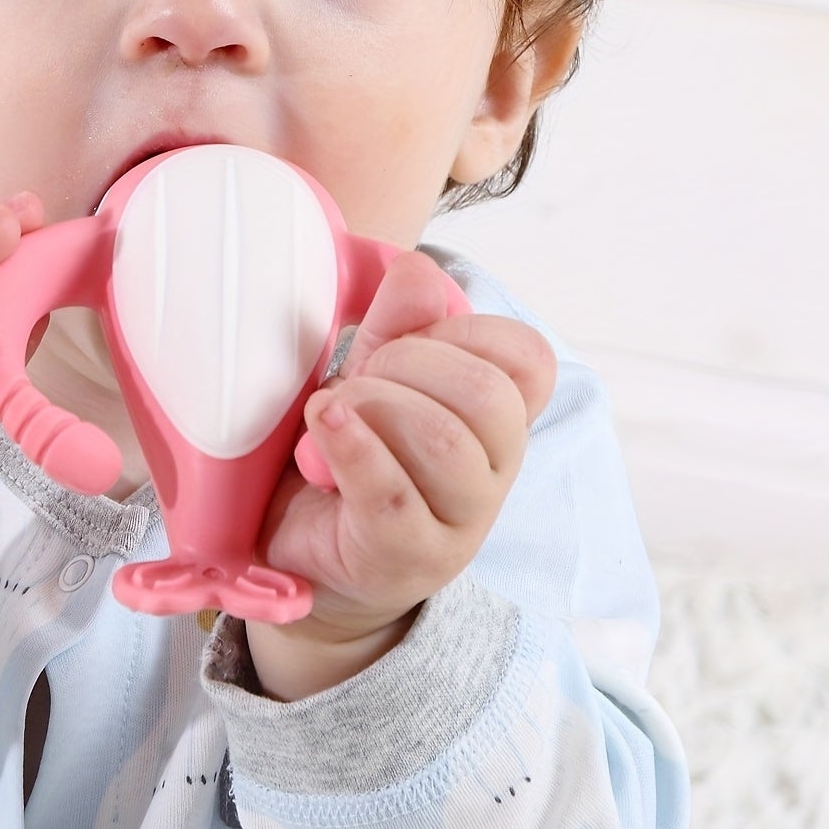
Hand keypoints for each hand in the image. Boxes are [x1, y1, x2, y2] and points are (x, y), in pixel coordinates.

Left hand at [246, 250, 556, 698]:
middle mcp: (493, 473)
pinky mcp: (408, 558)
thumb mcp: (369, 380)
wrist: (300, 555)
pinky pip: (394, 494)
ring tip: (328, 411)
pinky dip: (353, 446)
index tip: (406, 341)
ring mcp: (458, 524)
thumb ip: (394, 325)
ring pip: (447, 442)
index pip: (529, 361)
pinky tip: (324, 424)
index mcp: (495, 420)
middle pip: (488, 396)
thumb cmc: (343, 460)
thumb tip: (416, 270)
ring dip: (375, 406)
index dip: (465, 332)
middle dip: (410, 364)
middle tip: (356, 380)